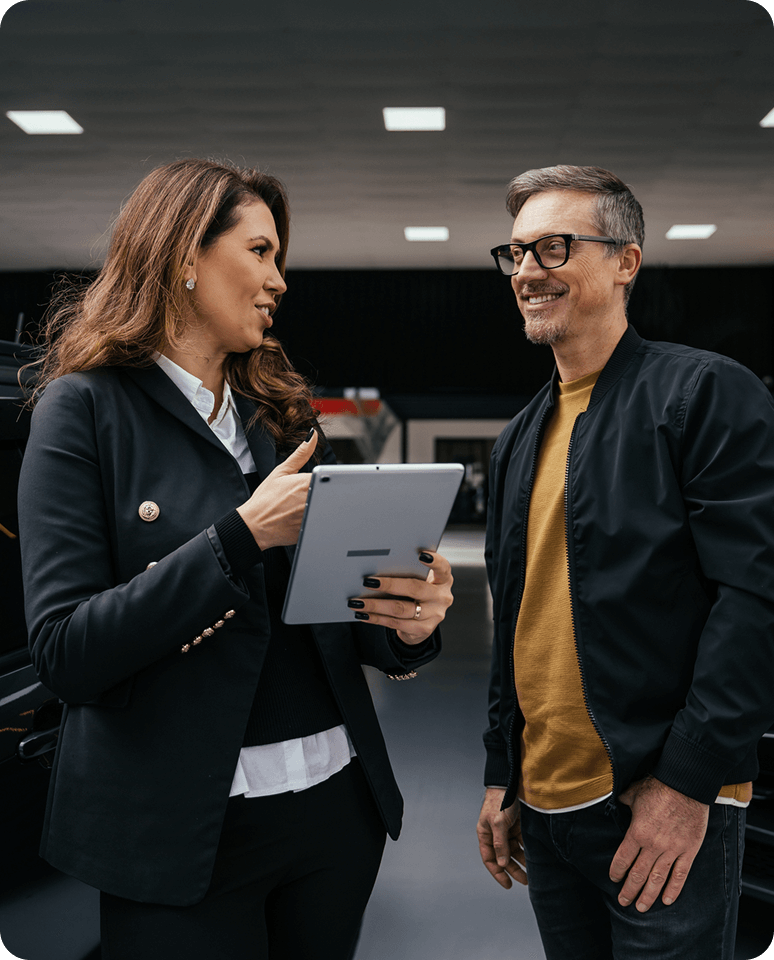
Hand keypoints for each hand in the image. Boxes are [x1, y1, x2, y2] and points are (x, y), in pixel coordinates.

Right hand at [236, 429, 317, 549]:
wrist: (254, 525)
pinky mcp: (313, 529)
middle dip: (324, 493)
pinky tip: (300, 519)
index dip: (325, 479)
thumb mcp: (281, 472)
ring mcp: (314, 516)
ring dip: (321, 507)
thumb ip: (301, 454)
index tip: (319, 482)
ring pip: (328, 508)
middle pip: (331, 492)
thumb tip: (312, 435)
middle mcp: (313, 500)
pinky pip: (322, 522)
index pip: (329, 476)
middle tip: (304, 498)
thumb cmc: (265, 499)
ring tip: (299, 509)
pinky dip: (316, 520)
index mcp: (307, 482)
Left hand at [349, 551, 453, 643]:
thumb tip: (379, 565)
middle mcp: (441, 597)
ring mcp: (434, 615)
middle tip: (368, 582)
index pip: (443, 567)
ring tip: (358, 601)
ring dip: (376, 605)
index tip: (421, 554)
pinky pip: (396, 624)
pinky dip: (377, 618)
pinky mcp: (423, 630)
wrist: (423, 621)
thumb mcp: (421, 580)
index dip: (434, 561)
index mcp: (443, 580)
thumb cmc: (418, 593)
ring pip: (401, 609)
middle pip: (415, 588)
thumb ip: (409, 571)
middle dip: (389, 585)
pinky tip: (364, 614)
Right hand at [476, 788, 526, 889]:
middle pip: (504, 857)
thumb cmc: (500, 799)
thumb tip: (502, 864)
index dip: (497, 873)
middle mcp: (496, 834)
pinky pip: (523, 842)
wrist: (511, 781)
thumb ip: (500, 844)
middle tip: (525, 881)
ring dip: (523, 861)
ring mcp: (507, 830)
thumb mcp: (498, 822)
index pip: (490, 858)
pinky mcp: (518, 826)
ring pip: (514, 851)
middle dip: (513, 870)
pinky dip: (528, 850)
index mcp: (486, 834)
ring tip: (533, 873)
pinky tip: (536, 858)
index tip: (508, 884)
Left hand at [609, 776, 708, 911]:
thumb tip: (616, 803)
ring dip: (648, 895)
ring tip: (641, 907)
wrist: (686, 785)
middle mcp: (653, 845)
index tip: (614, 879)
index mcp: (637, 832)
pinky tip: (666, 900)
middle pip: (638, 874)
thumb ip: (623, 802)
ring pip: (658, 879)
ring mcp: (672, 850)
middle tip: (624, 901)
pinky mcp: (688, 850)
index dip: (617, 872)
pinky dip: (673, 889)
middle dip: (629, 890)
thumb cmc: (658, 787)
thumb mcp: (633, 793)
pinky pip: (680, 875)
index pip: (623, 859)